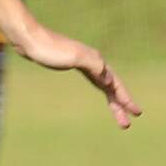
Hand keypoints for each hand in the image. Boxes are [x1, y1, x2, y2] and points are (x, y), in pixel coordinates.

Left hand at [17, 28, 141, 128]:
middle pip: (111, 87)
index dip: (126, 99)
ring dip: (112, 100)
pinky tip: (101, 88)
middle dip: (120, 105)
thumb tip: (110, 80)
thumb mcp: (74, 57)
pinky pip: (93, 79)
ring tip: (118, 115)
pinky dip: (100, 87)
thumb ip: (94, 65)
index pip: (115, 84)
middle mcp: (92, 61)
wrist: (29, 40)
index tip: (137, 113)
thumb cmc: (49, 49)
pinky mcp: (71, 63)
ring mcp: (82, 62)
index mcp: (95, 61)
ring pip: (102, 84)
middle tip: (126, 125)